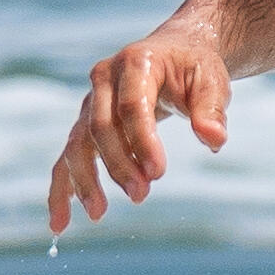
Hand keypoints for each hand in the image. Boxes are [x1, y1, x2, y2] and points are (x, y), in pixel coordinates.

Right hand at [48, 11, 233, 231]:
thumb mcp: (212, 81)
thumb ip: (211, 109)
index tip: (158, 173)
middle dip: (117, 164)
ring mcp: (91, 101)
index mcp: (136, 63)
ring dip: (84, 180)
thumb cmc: (195, 68)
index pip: (132, 106)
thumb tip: (214, 139)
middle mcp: (104, 79)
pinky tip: (60, 223)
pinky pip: (68, 157)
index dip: (142, 141)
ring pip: (78, 143)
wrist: (176, 51)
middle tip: (141, 195)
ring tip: (99, 214)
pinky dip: (62, 189)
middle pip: (101, 126)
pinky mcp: (86, 123)